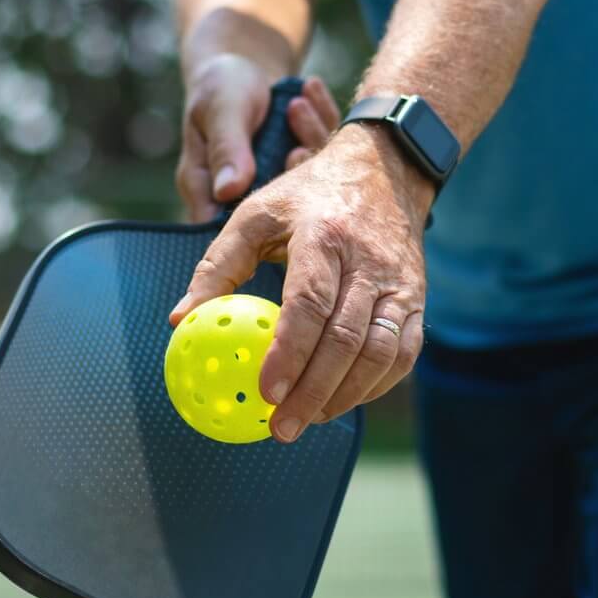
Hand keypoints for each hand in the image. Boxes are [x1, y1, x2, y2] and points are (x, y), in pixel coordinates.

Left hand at [170, 122, 433, 440]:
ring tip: (309, 420)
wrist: (386, 169)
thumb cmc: (308, 196)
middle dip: (313, 392)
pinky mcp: (418, 299)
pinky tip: (344, 402)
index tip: (265, 392)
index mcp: (323, 235)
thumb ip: (217, 266)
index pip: (310, 303)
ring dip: (346, 396)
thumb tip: (179, 320)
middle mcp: (368, 261)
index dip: (289, 352)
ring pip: (381, 352)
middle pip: (346, 339)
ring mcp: (400, 283)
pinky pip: (403, 353)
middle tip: (282, 427)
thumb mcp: (255, 213)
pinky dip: (376, 386)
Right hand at [175, 57, 340, 220]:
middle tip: (297, 144)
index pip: (227, 228)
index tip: (281, 182)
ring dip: (309, 138)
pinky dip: (321, 119)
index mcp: (208, 191)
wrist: (245, 63)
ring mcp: (280, 182)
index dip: (258, 220)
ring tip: (297, 105)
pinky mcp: (307, 166)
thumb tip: (227, 191)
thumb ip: (226, 149)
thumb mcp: (220, 110)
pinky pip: (323, 152)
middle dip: (293, 174)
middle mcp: (245, 194)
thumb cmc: (220, 86)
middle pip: (276, 209)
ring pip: (306, 179)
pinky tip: (312, 88)